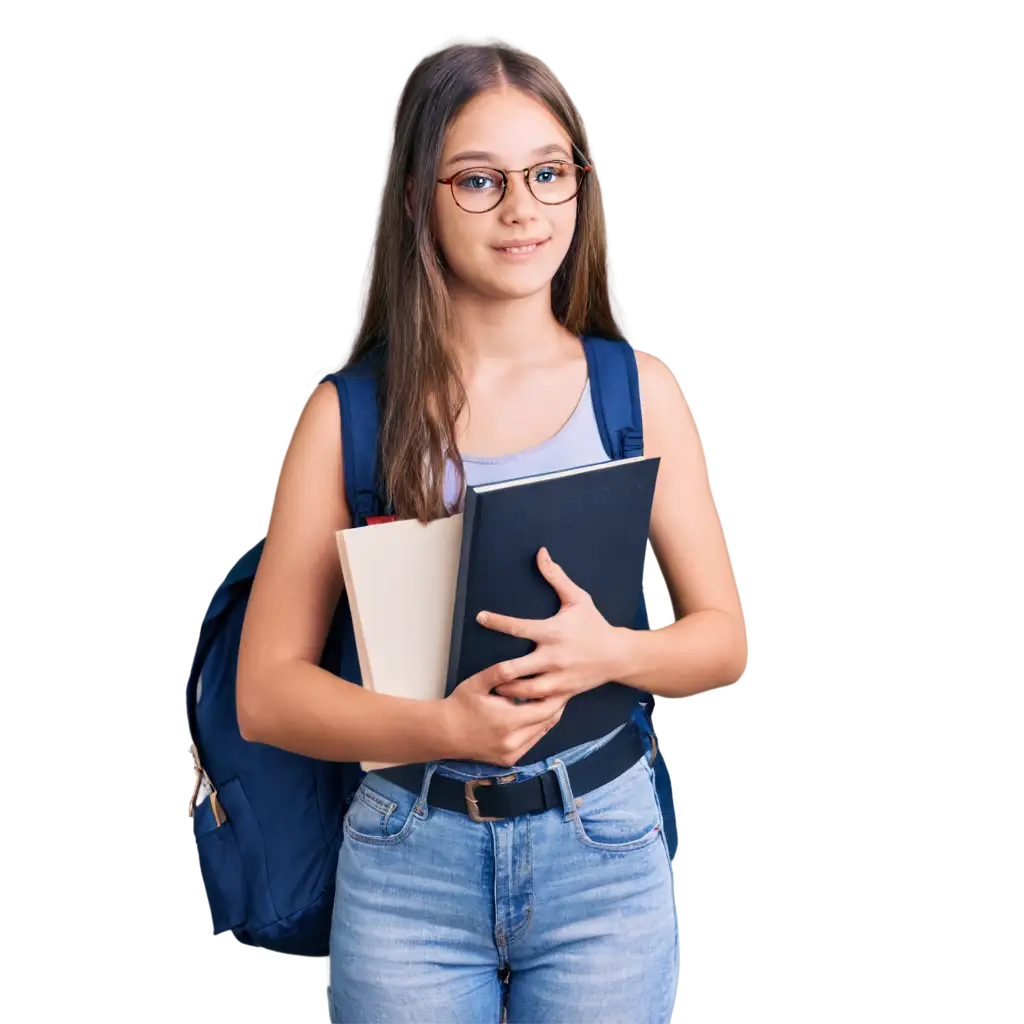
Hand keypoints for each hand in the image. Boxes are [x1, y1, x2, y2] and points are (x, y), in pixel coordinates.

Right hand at [438, 659, 568, 766]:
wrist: (443, 732)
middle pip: (547, 723)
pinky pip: (530, 743)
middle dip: (554, 706)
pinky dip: (535, 730)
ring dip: (546, 718)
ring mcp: (512, 754)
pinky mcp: (508, 760)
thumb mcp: (477, 683)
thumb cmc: (460, 705)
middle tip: (558, 691)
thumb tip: (518, 662)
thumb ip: (499, 672)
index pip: (546, 710)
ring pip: (541, 734)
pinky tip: (532, 717)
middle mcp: (514, 741)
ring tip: (547, 701)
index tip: (559, 685)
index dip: (556, 697)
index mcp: (509, 721)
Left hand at [476, 547, 626, 704]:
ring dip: (506, 692)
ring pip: (524, 692)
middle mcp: (553, 657)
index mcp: (552, 633)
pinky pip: (540, 705)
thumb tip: (541, 553)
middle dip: (496, 672)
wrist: (618, 655)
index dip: (496, 621)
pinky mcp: (563, 694)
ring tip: (491, 690)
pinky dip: (525, 707)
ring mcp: (558, 679)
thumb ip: (556, 577)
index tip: (480, 617)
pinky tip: (512, 708)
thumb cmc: (594, 625)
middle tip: (480, 672)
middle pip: (515, 669)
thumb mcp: (578, 598)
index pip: (518, 627)